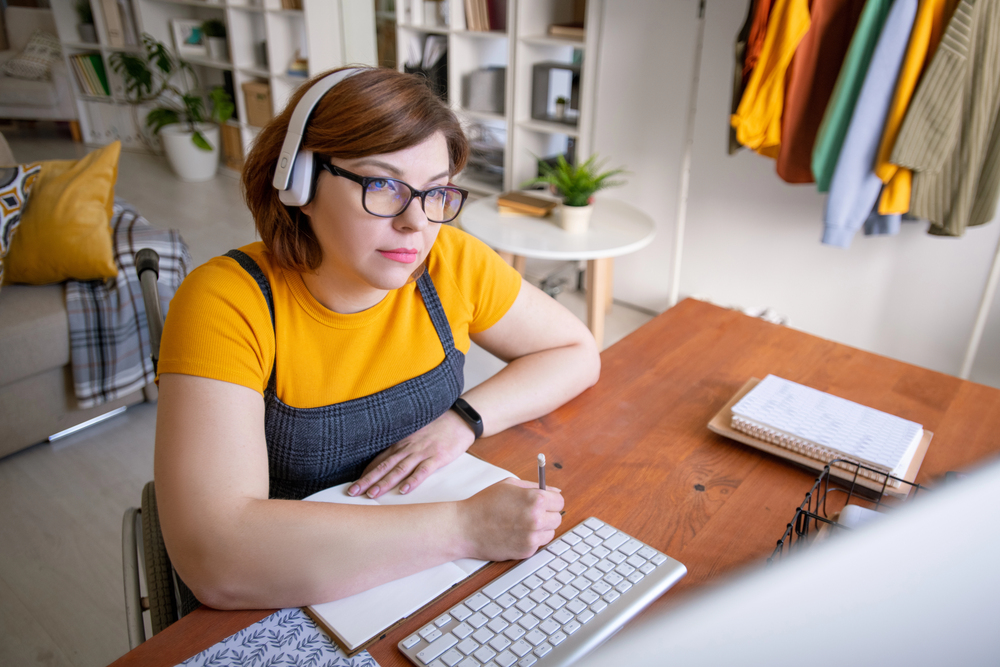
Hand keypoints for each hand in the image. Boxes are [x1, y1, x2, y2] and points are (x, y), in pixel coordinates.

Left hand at [349, 409, 475, 498]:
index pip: (379, 460)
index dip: (366, 473)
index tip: (353, 484)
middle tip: (352, 492)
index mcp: (402, 443)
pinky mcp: (437, 457)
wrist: (460, 418)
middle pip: (384, 466)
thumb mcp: (416, 433)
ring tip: (372, 494)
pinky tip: (403, 490)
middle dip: (367, 480)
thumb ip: (403, 446)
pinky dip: (412, 481)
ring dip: (384, 482)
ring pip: (399, 469)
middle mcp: (408, 447)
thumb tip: (389, 459)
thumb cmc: (438, 427)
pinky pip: (423, 470)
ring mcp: (422, 452)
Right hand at [459, 479, 563, 561]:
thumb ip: (535, 486)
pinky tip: (515, 533)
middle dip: (547, 514)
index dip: (551, 500)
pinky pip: (538, 544)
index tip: (543, 502)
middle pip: (558, 518)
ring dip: (541, 528)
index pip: (560, 501)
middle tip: (530, 513)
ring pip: (550, 532)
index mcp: (535, 499)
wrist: (466, 527)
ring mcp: (532, 537)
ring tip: (521, 523)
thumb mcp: (509, 485)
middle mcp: (536, 519)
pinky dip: (531, 539)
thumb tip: (555, 491)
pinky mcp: (526, 552)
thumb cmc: (484, 503)